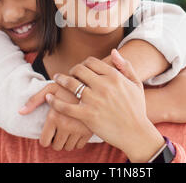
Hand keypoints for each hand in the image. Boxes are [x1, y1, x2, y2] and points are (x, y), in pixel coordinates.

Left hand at [19, 82, 92, 150]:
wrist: (90, 85)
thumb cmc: (67, 86)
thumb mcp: (50, 88)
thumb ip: (34, 100)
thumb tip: (21, 112)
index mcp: (54, 117)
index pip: (44, 142)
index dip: (45, 138)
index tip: (49, 131)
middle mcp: (66, 125)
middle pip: (56, 146)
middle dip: (55, 140)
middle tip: (58, 130)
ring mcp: (78, 129)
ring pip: (68, 147)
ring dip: (65, 141)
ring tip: (67, 130)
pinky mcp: (89, 131)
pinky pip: (79, 146)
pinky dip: (76, 141)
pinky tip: (75, 130)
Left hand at [46, 49, 164, 162]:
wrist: (136, 133)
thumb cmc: (137, 109)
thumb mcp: (136, 84)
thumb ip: (125, 66)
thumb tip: (113, 51)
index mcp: (114, 76)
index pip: (91, 62)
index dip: (83, 63)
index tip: (81, 69)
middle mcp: (103, 85)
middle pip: (79, 70)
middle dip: (72, 70)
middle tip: (68, 74)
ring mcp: (94, 100)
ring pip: (71, 84)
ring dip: (60, 80)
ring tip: (56, 80)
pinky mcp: (87, 115)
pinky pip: (65, 106)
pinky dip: (54, 101)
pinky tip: (49, 98)